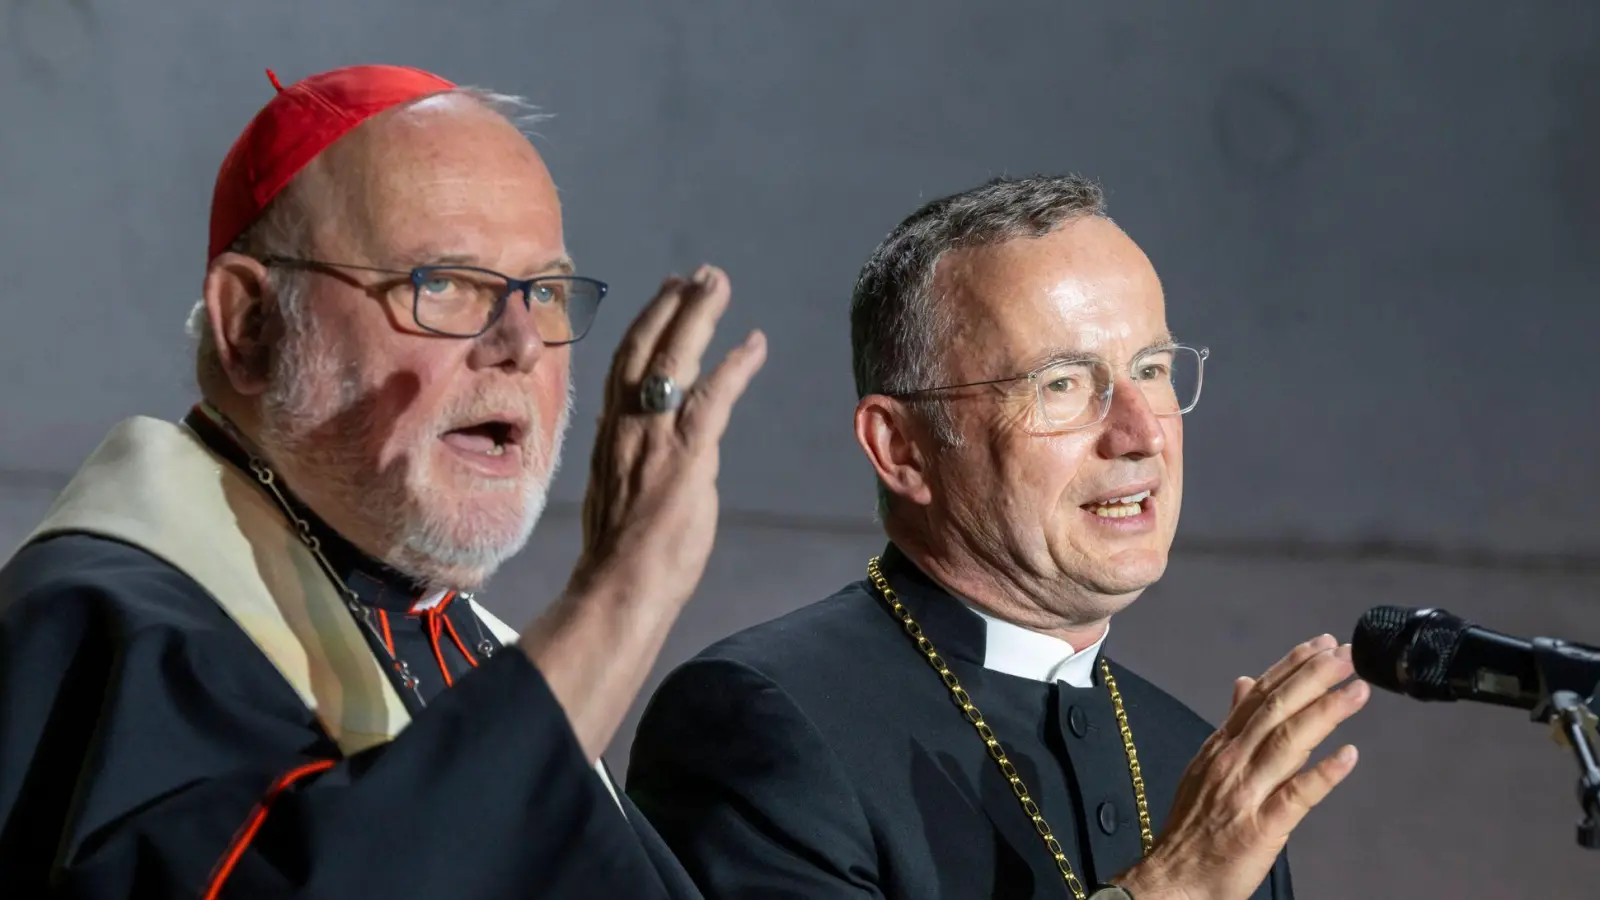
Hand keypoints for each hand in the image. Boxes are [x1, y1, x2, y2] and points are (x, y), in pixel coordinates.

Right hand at [520, 265, 765, 758]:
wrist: (619, 589)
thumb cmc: (622, 561)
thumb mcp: (622, 499)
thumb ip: (635, 468)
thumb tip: (650, 463)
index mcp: (610, 436)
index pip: (625, 368)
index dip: (646, 328)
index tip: (665, 299)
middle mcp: (624, 426)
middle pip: (644, 348)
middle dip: (670, 305)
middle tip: (697, 276)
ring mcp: (653, 437)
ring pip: (674, 359)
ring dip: (697, 316)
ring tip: (717, 283)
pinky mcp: (685, 454)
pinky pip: (711, 397)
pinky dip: (734, 366)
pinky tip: (754, 343)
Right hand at [1115, 634, 1369, 899]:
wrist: (1173, 879)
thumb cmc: (1193, 827)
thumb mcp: (1206, 765)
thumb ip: (1232, 724)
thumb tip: (1245, 683)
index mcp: (1221, 746)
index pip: (1260, 696)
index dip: (1291, 667)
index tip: (1320, 644)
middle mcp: (1232, 762)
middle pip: (1276, 710)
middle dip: (1313, 678)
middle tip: (1346, 653)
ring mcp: (1245, 793)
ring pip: (1287, 743)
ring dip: (1324, 712)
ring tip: (1356, 690)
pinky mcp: (1261, 828)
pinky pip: (1296, 796)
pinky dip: (1322, 773)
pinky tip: (1348, 755)